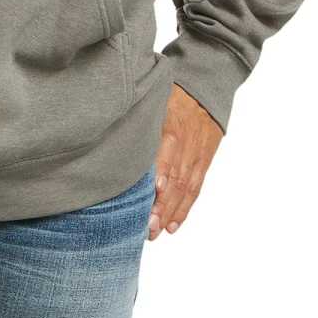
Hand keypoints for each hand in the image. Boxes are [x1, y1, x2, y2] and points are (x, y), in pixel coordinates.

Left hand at [147, 83, 222, 239]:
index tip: (148, 198)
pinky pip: (196, 187)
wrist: (205, 85)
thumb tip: (112, 138)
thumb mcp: (154, 100)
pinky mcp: (204, 160)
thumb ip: (138, 120)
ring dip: (171, 212)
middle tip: (147, 227)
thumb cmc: (172, 93)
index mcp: (170, 126)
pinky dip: (186, 207)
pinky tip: (174, 224)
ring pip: (185, 188)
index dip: (159, 177)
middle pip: (174, 178)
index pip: (164, 155)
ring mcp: (196, 153)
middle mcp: (185, 143)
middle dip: (161, 205)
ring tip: (157, 231)